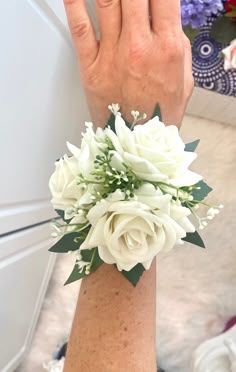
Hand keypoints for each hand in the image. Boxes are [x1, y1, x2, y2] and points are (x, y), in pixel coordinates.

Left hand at [64, 0, 193, 126]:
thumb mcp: (184, 80)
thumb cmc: (160, 115)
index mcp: (167, 48)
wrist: (137, 145)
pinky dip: (74, 3)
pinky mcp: (91, 68)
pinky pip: (80, 28)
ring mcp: (113, 56)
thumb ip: (178, 46)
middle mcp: (139, 47)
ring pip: (107, 1)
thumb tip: (167, 22)